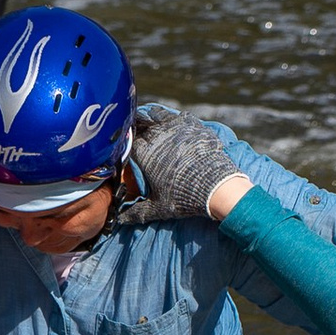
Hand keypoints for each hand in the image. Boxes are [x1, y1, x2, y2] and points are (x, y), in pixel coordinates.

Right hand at [112, 104, 250, 223]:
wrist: (216, 186)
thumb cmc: (183, 196)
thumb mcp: (158, 208)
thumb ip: (137, 212)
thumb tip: (120, 221)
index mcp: (144, 152)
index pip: (128, 141)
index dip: (126, 141)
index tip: (125, 144)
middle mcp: (157, 135)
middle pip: (141, 123)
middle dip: (137, 125)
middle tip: (136, 128)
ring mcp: (176, 126)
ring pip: (159, 114)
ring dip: (154, 116)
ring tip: (152, 118)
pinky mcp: (194, 124)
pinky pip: (181, 116)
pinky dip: (176, 118)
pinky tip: (177, 121)